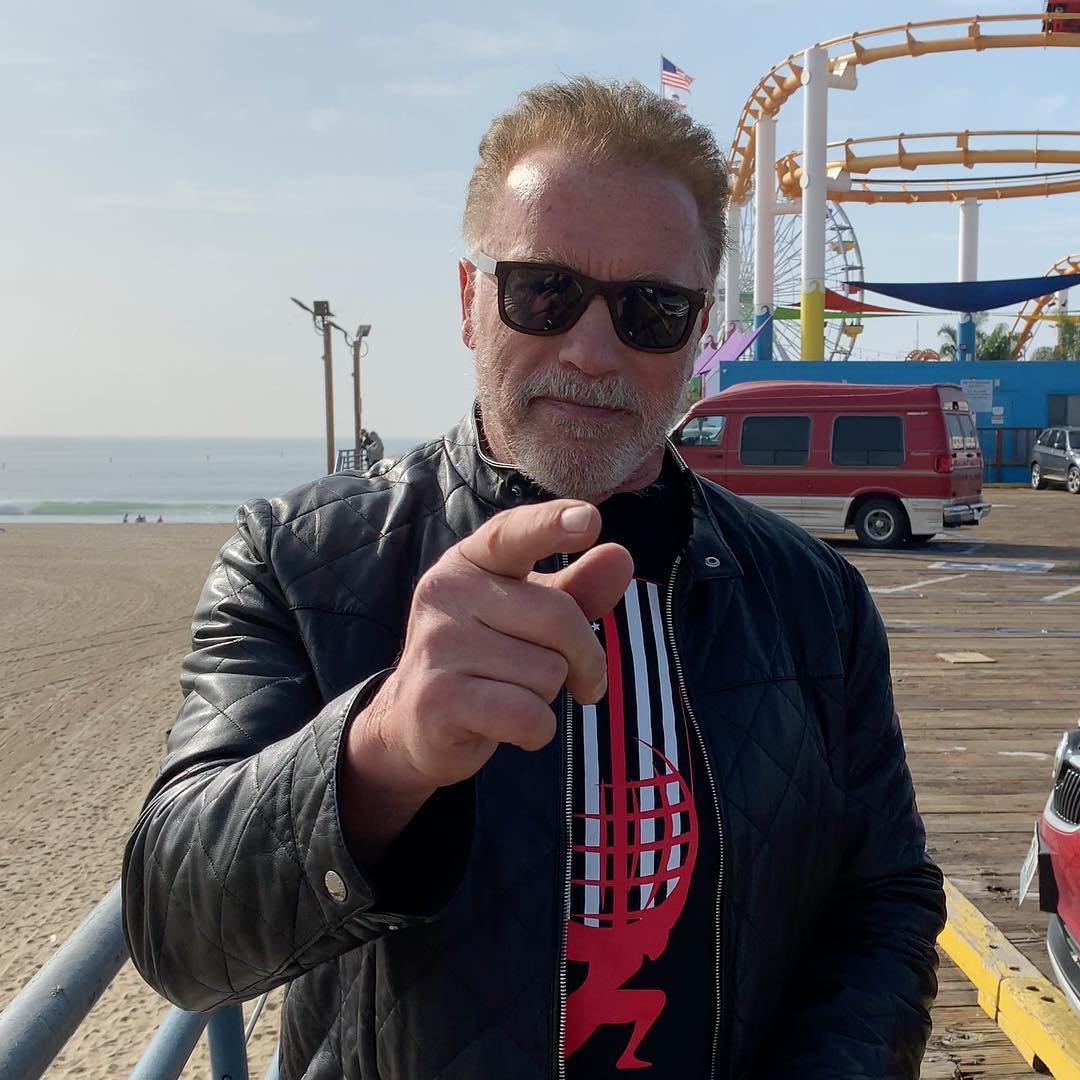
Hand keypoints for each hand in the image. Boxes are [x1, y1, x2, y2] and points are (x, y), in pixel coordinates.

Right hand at [343, 500, 632, 819]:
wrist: (415, 725)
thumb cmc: (486, 659)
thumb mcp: (530, 616)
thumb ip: (577, 588)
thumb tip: (620, 557)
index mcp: (471, 560)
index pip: (514, 534)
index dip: (551, 526)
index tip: (589, 520)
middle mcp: (447, 592)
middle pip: (558, 618)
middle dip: (584, 658)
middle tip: (578, 680)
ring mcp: (437, 644)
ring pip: (548, 673)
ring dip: (547, 696)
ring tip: (512, 695)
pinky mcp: (438, 699)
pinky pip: (528, 715)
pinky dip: (537, 730)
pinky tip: (509, 727)